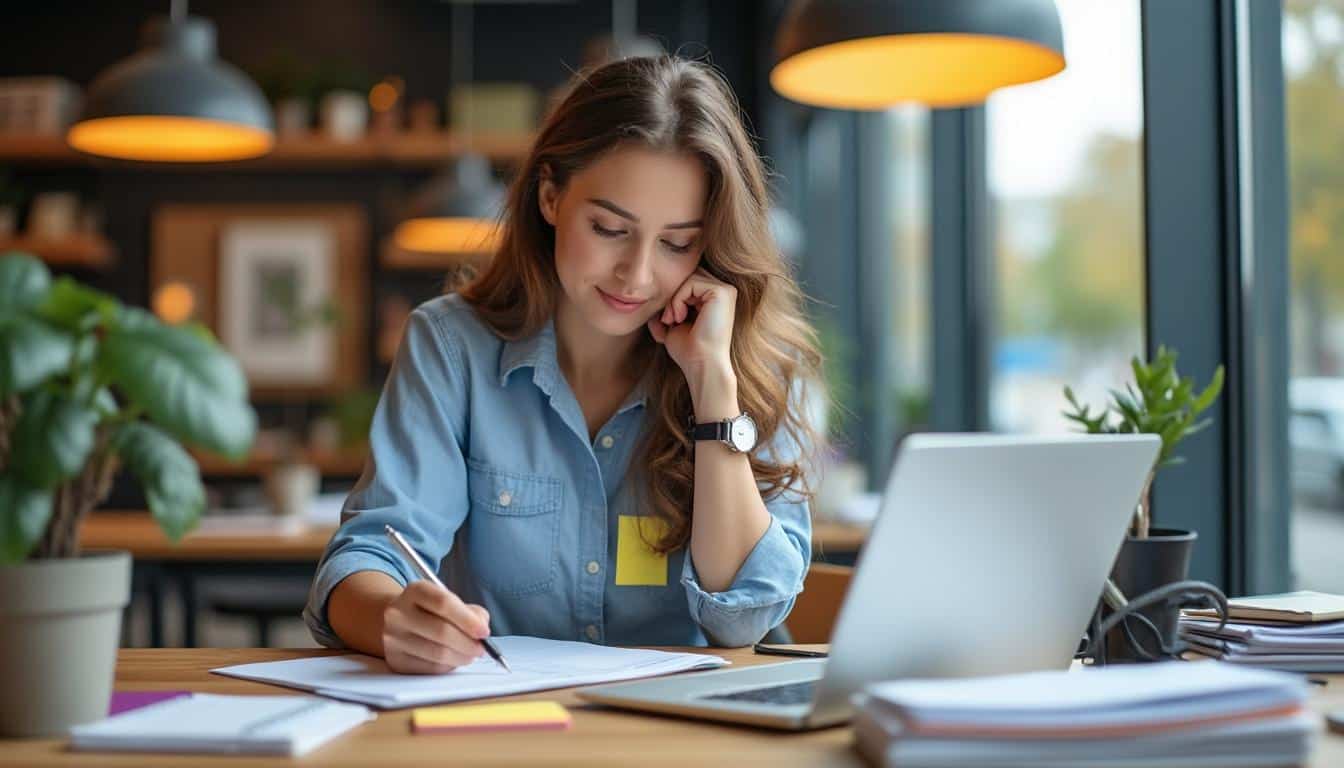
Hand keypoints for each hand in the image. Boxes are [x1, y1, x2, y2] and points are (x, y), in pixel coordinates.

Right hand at [381, 580, 490, 673]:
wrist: (398, 622)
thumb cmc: (431, 611)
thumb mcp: (449, 600)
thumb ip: (471, 612)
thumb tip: (482, 631)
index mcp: (415, 591)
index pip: (443, 603)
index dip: (468, 620)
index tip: (484, 632)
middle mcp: (399, 613)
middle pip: (442, 631)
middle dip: (468, 643)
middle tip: (481, 648)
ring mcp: (394, 638)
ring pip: (438, 654)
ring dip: (462, 657)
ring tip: (470, 654)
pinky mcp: (396, 660)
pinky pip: (431, 668)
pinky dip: (449, 666)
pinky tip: (453, 659)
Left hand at [647, 267, 736, 382]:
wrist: (702, 365)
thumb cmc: (689, 351)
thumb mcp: (672, 326)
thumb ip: (665, 311)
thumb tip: (649, 300)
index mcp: (717, 298)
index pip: (688, 281)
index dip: (674, 296)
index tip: (668, 320)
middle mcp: (725, 291)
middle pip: (688, 276)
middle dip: (673, 295)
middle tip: (668, 319)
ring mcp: (726, 290)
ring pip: (688, 278)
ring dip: (674, 299)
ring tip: (673, 320)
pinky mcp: (722, 292)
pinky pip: (690, 283)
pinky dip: (678, 300)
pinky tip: (680, 318)